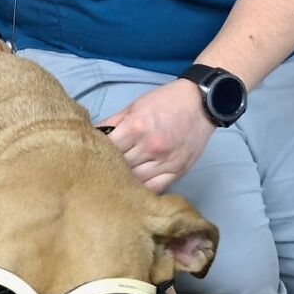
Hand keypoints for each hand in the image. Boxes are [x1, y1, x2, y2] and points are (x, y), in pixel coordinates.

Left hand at [100, 78, 214, 192]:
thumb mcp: (135, 106)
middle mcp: (149, 147)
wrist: (201, 103)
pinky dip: (142, 191)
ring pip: (133, 181)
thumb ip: (112, 122)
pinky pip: (154, 189)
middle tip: (102, 170)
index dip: (98, 152)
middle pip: (118, 167)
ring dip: (123, 180)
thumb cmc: (166, 102)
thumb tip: (92, 135)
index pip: (107, 149)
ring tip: (116, 179)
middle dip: (109, 167)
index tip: (93, 155)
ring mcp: (164, 161)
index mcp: (136, 128)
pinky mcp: (176, 171)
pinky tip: (134, 189)